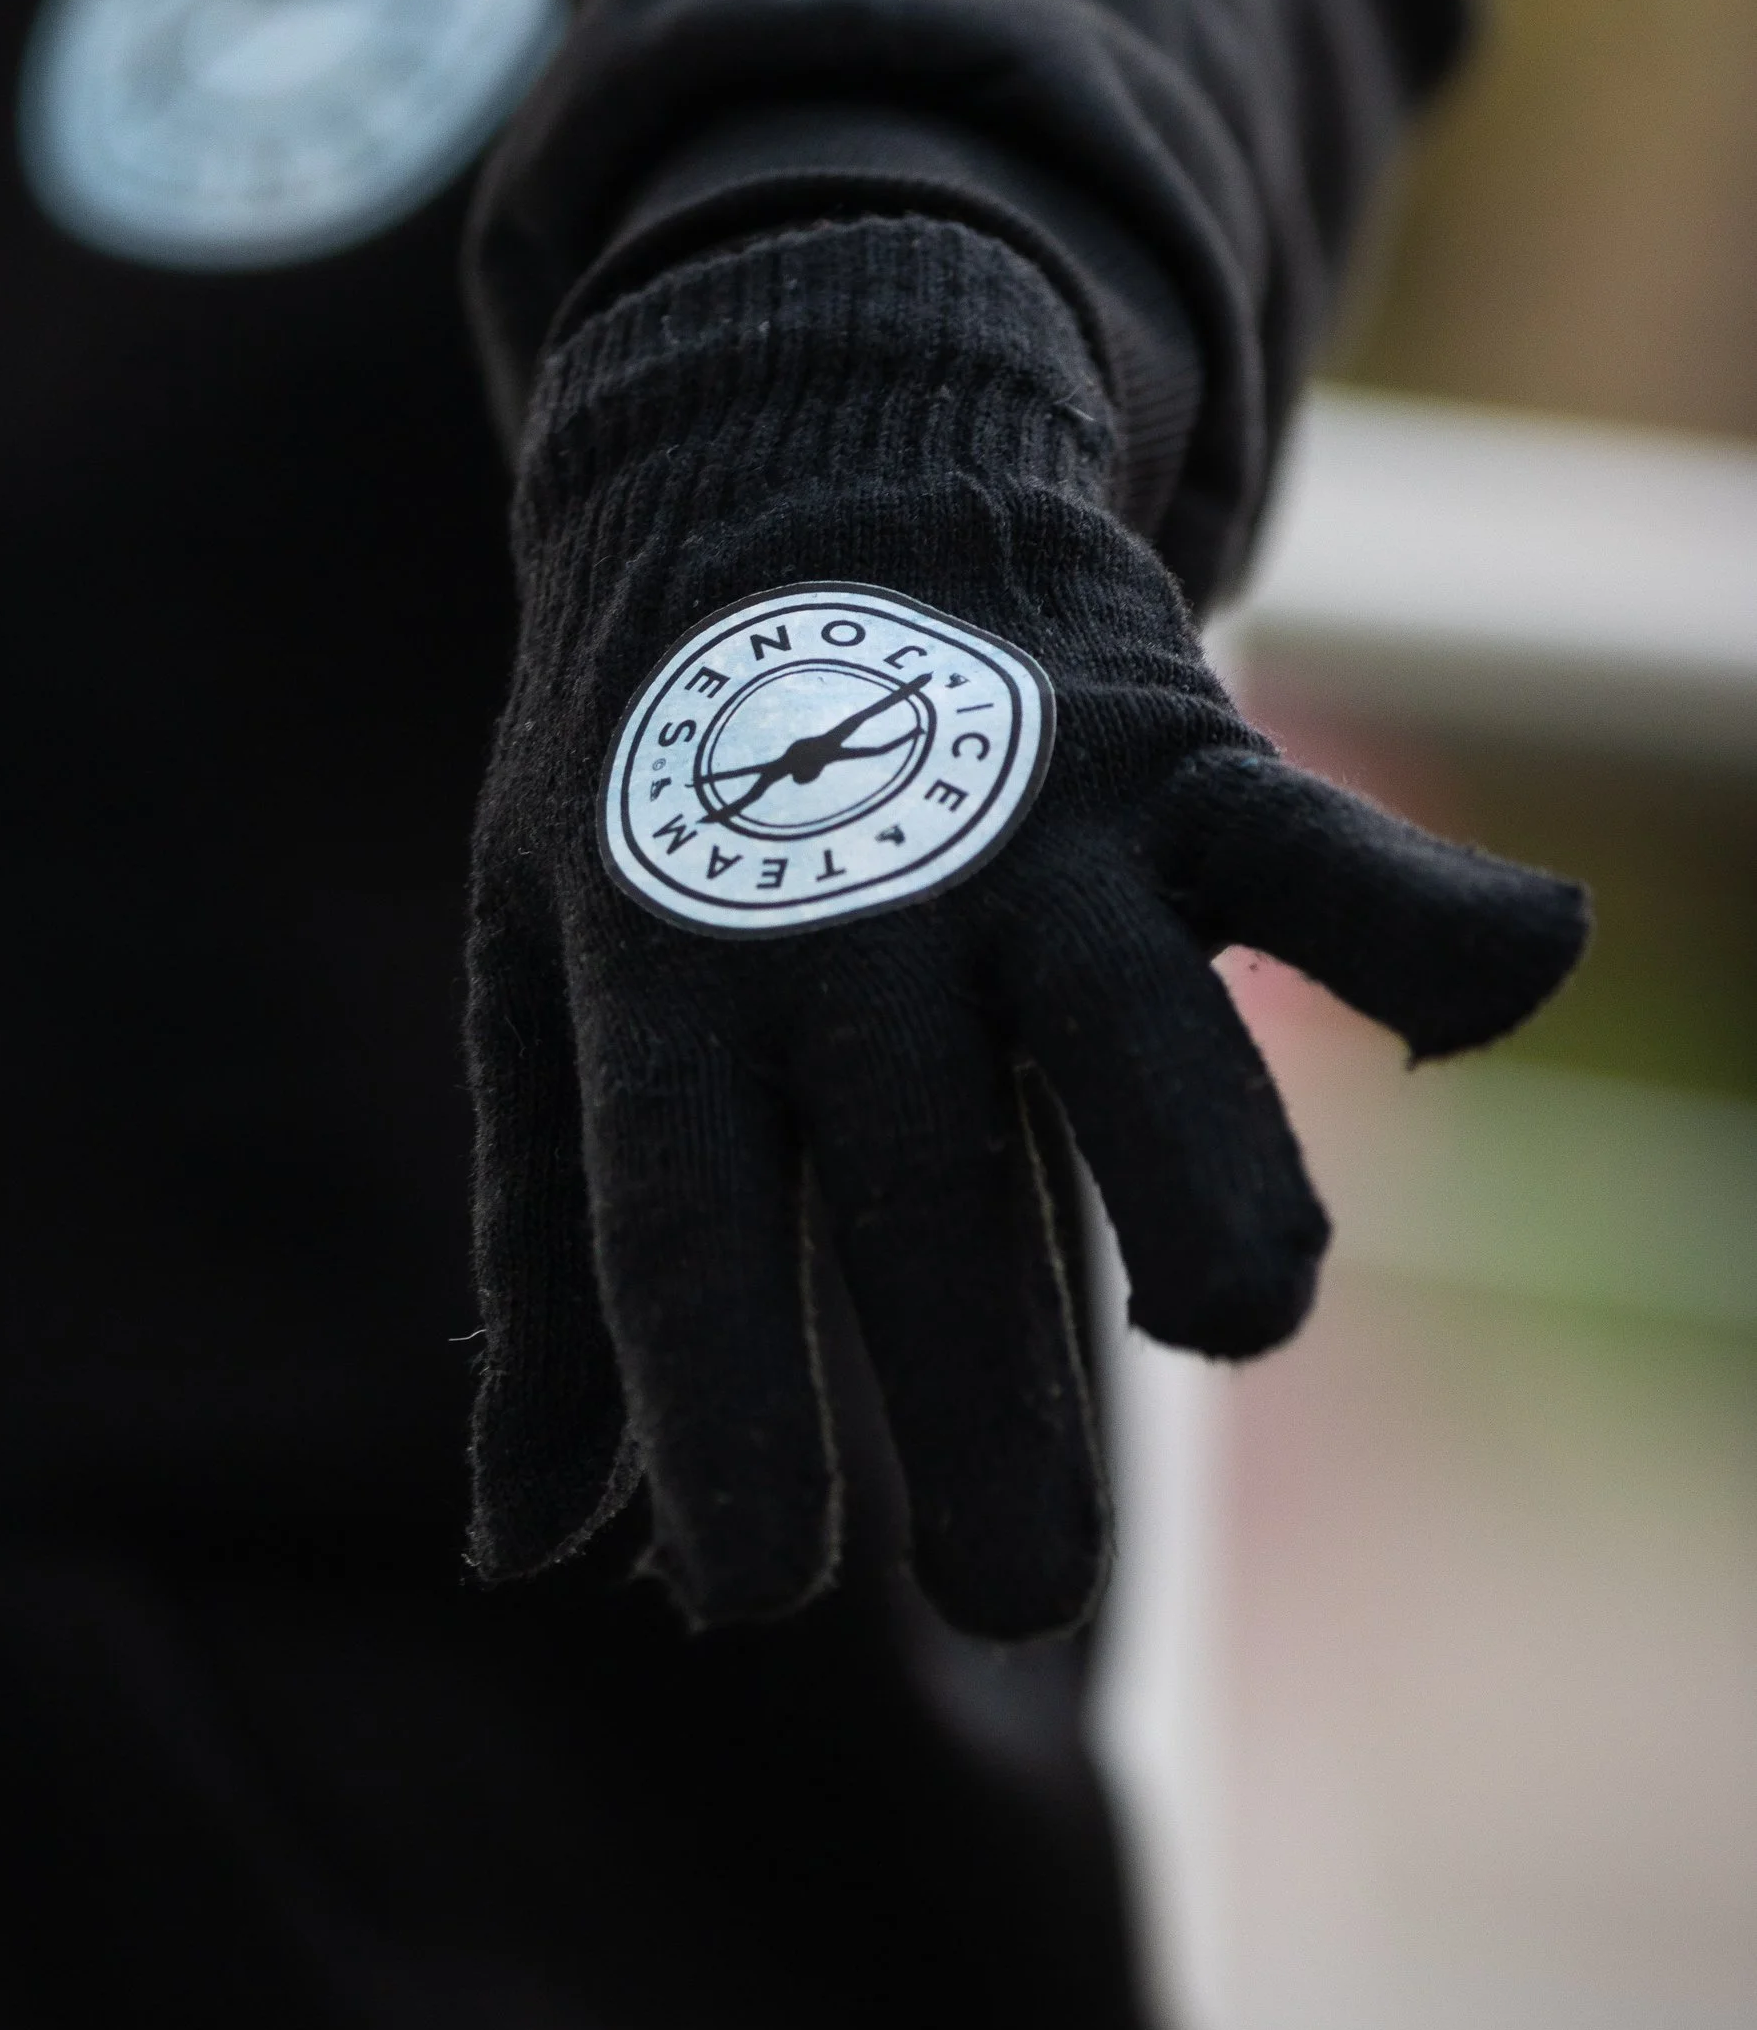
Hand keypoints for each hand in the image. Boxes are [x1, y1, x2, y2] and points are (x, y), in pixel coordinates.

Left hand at [467, 222, 1588, 1637]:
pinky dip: (1433, 917)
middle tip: (1014, 1596)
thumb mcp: (545, 986)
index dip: (712, 1419)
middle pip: (925, 1189)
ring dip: (1211, 1200)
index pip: (676, 1229)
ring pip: (1150, 1043)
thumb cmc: (645, 776)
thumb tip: (530, 1550)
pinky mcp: (1184, 756)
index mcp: (661, 973)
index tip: (747, 1594)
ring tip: (1230, 1315)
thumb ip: (552, 1270)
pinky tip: (1500, 986)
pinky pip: (1332, 851)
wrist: (775, 433)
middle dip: (982, 1413)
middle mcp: (845, 908)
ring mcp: (1027, 827)